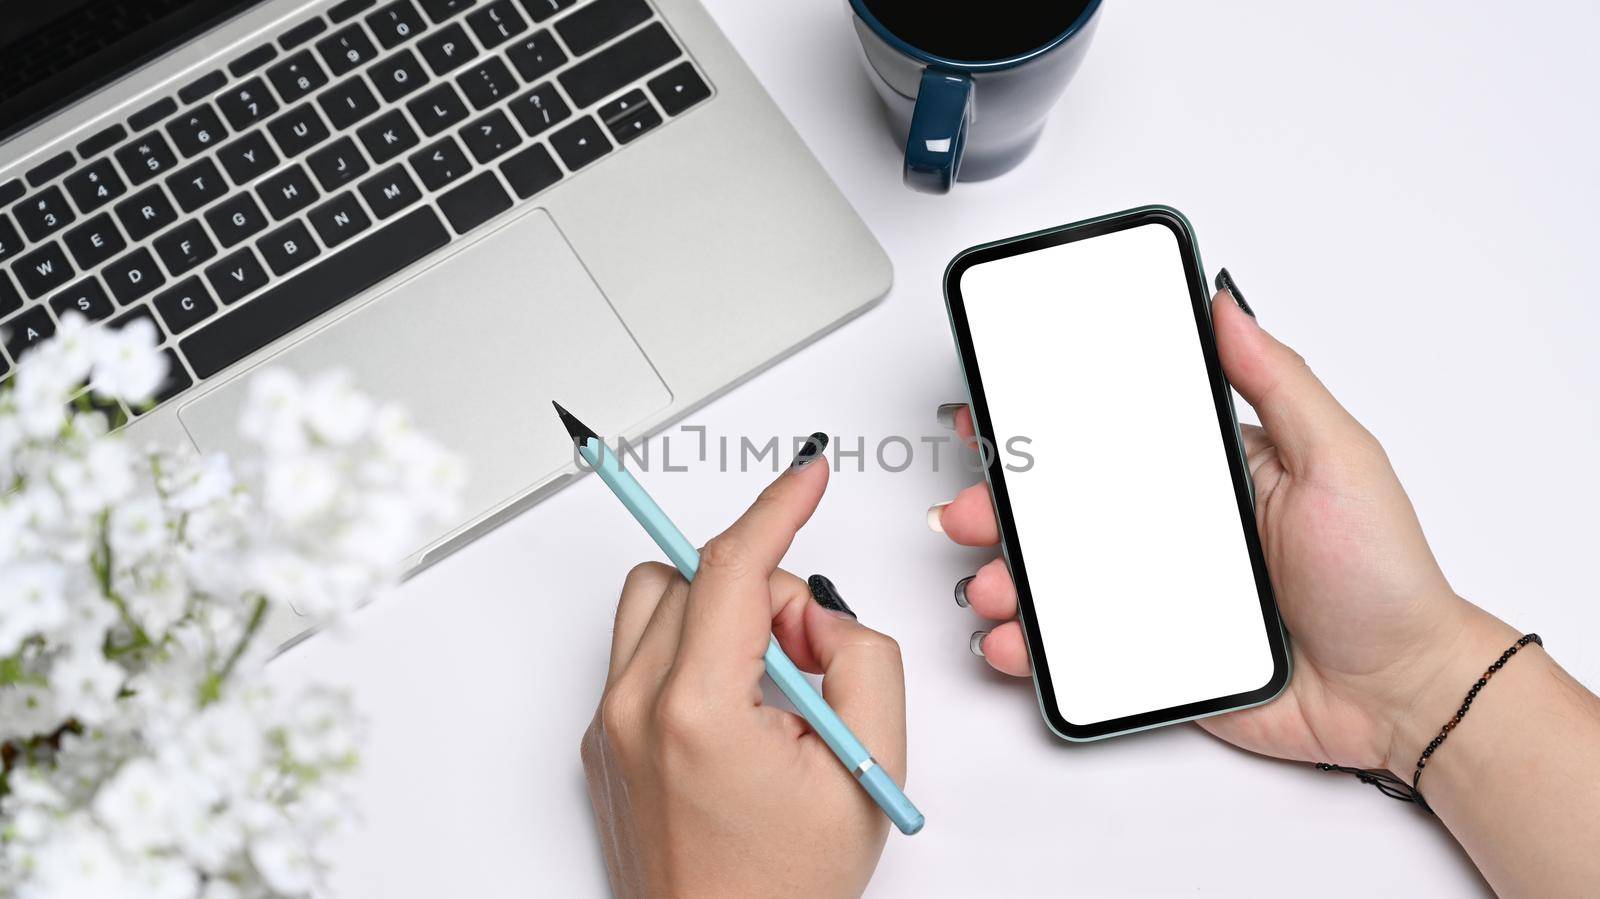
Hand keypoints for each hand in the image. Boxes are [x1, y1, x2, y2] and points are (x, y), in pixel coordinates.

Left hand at [581, 451, 906, 897]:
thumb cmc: (780, 891)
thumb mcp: (864, 771)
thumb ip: (863, 662)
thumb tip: (821, 615)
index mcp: (695, 712)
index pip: (730, 567)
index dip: (777, 506)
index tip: (805, 475)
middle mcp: (634, 710)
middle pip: (691, 576)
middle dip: (761, 595)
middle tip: (808, 661)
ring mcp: (609, 726)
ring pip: (655, 602)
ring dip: (716, 614)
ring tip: (767, 687)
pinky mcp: (601, 741)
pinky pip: (642, 651)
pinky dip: (692, 652)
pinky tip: (736, 713)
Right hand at [933, 288, 1514, 771]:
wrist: (1401, 695)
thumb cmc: (1383, 577)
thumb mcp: (1338, 460)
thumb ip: (1280, 381)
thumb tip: (1227, 307)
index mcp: (1208, 473)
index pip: (1110, 438)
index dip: (1045, 428)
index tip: (992, 419)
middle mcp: (1174, 530)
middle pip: (1065, 510)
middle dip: (1000, 506)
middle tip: (973, 511)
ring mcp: (1158, 594)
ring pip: (1058, 579)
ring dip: (1006, 576)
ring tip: (992, 585)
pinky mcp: (1154, 657)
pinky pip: (1078, 649)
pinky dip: (1033, 647)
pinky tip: (1014, 640)